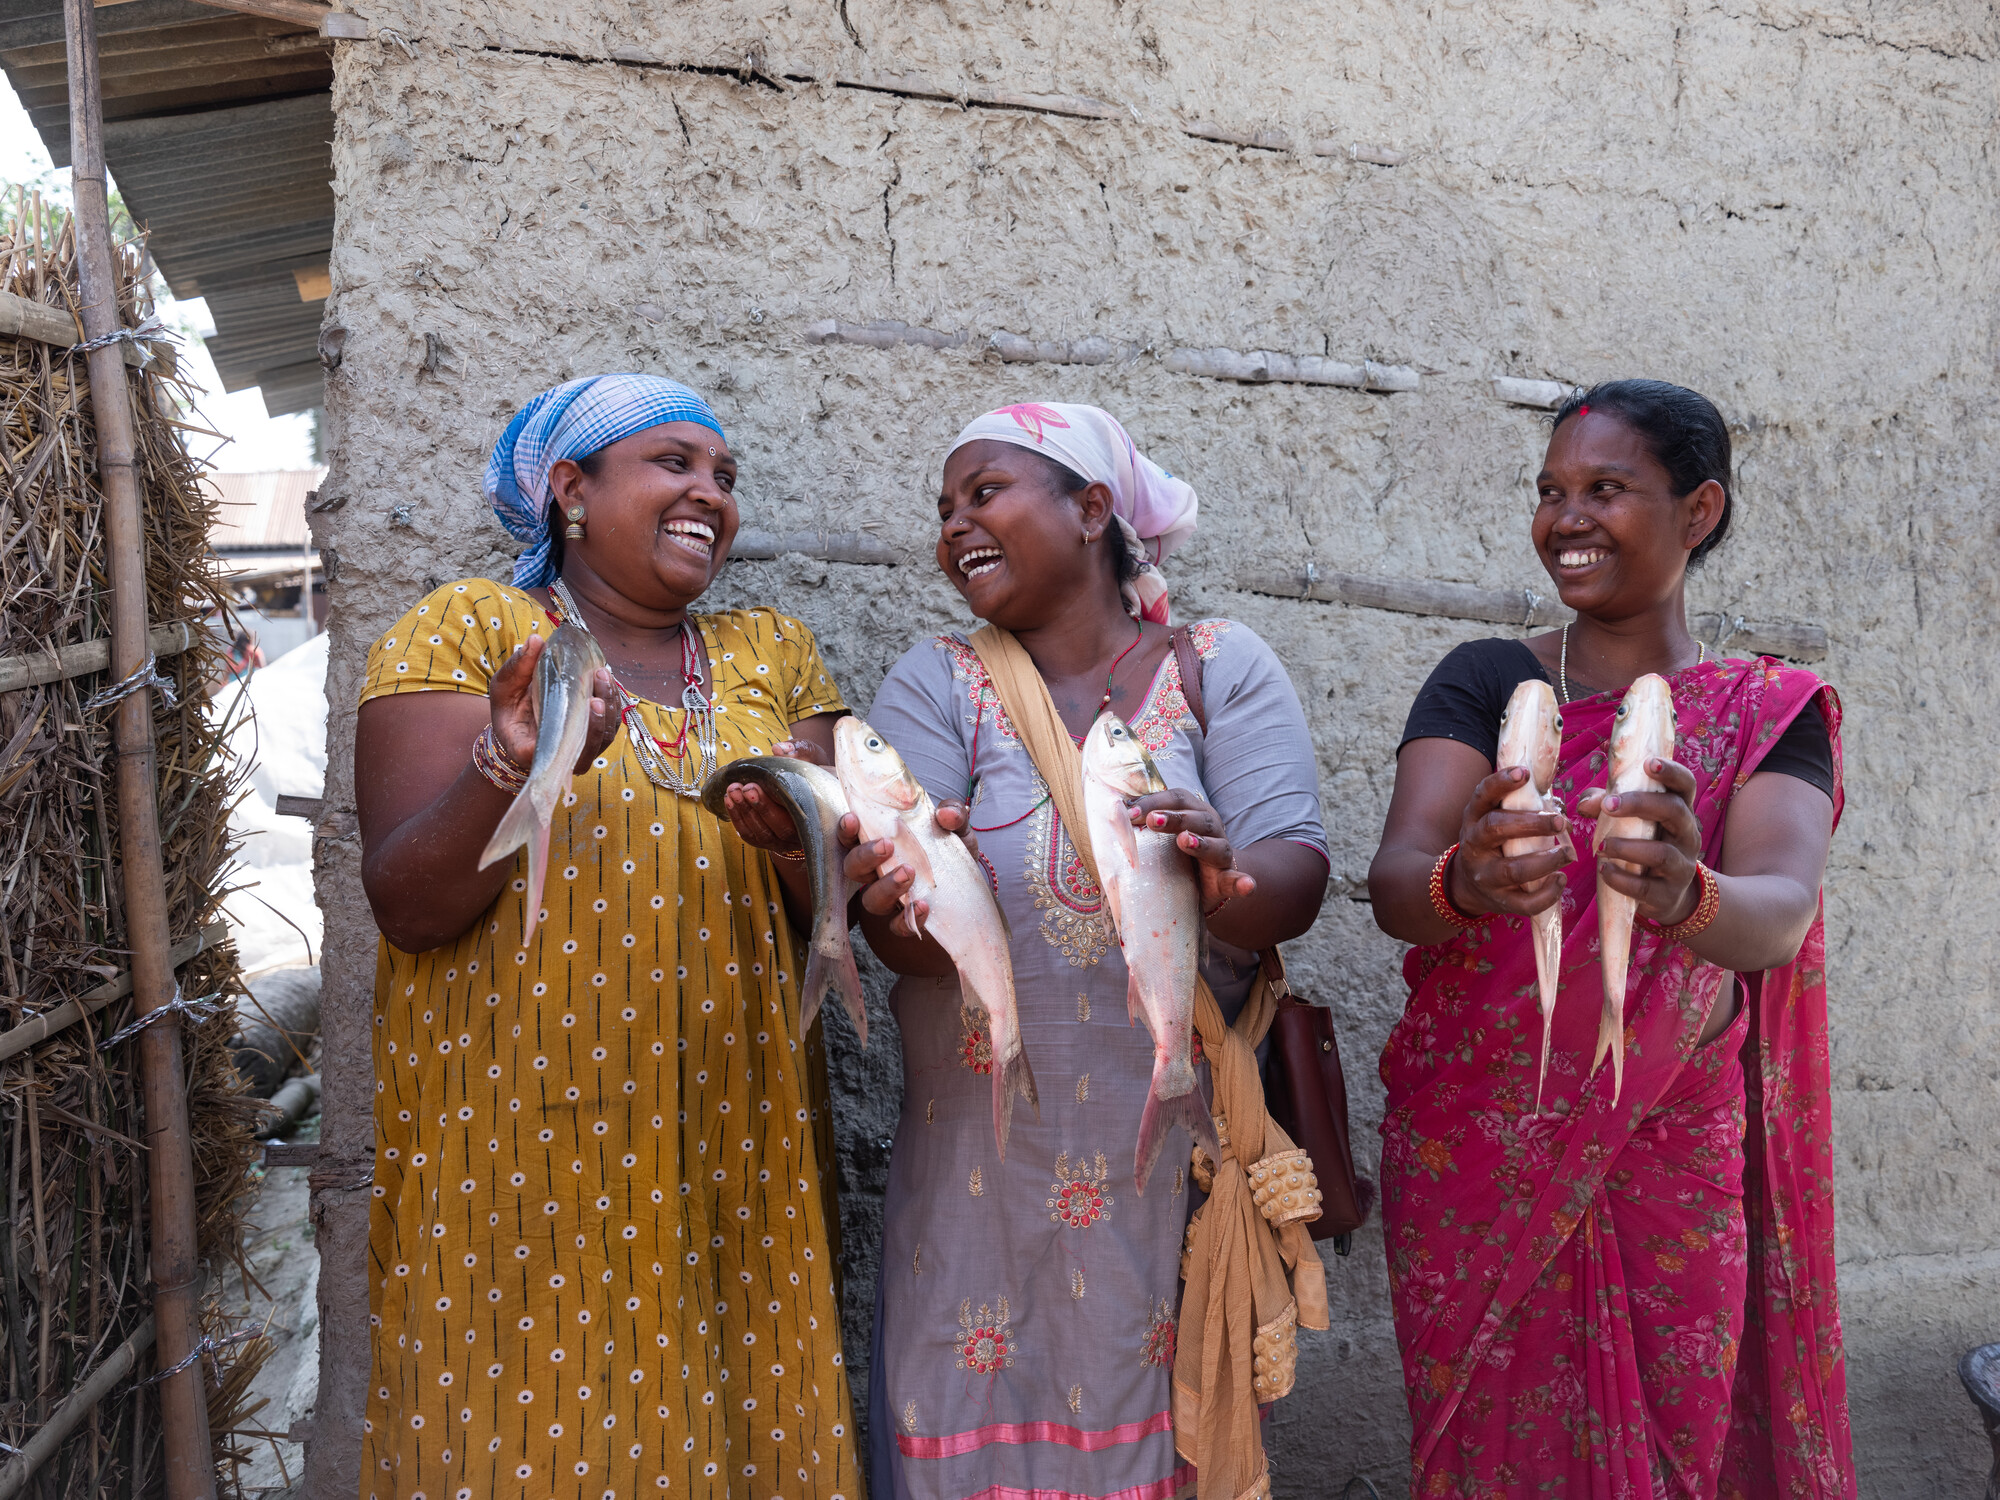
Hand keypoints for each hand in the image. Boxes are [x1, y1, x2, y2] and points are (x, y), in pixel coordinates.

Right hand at [487, 633, 620, 773]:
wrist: (519, 723)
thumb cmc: (509, 710)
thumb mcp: (504, 688)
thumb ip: (517, 668)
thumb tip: (536, 640)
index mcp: (530, 751)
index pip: (553, 755)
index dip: (572, 739)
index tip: (583, 709)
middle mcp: (560, 758)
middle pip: (589, 744)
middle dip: (598, 717)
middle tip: (597, 683)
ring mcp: (580, 750)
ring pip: (604, 735)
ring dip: (609, 705)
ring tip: (602, 674)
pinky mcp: (593, 739)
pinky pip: (609, 726)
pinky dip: (612, 704)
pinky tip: (607, 680)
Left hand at [714, 738, 832, 853]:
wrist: (807, 784)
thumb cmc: (812, 770)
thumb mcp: (812, 756)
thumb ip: (800, 750)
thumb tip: (778, 749)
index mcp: (821, 815)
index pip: (801, 817)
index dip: (777, 805)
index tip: (757, 786)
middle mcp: (805, 833)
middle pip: (782, 829)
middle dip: (760, 808)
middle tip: (745, 788)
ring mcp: (786, 841)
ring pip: (764, 834)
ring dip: (745, 812)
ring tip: (733, 790)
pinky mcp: (770, 840)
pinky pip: (752, 836)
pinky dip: (738, 819)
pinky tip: (729, 800)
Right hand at [838, 800, 976, 939]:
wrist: (967, 895)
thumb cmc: (950, 854)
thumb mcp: (956, 829)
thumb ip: (953, 816)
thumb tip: (946, 814)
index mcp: (881, 847)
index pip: (852, 838)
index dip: (846, 830)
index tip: (852, 818)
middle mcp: (877, 873)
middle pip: (853, 868)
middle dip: (864, 857)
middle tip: (886, 846)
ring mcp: (889, 899)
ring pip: (870, 900)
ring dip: (886, 886)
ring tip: (908, 873)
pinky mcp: (904, 922)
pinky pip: (896, 926)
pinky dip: (906, 919)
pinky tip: (923, 905)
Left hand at [1127, 789, 1255, 914]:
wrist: (1206, 880)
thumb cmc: (1175, 853)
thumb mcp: (1159, 836)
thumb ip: (1141, 824)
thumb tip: (1110, 810)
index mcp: (1192, 812)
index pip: (1175, 798)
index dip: (1153, 802)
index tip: (1128, 811)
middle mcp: (1210, 828)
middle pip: (1195, 817)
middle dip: (1173, 817)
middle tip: (1152, 821)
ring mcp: (1221, 854)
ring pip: (1216, 845)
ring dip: (1200, 842)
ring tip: (1185, 840)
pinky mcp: (1226, 879)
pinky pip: (1236, 880)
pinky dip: (1243, 882)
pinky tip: (1247, 885)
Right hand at [1449, 767, 1575, 917]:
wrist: (1467, 885)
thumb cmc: (1495, 843)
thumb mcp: (1495, 820)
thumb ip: (1521, 806)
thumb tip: (1571, 795)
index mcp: (1474, 819)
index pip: (1482, 795)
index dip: (1501, 782)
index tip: (1524, 772)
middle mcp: (1474, 845)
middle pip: (1496, 829)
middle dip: (1530, 824)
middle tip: (1559, 821)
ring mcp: (1485, 876)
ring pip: (1513, 870)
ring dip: (1544, 861)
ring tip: (1568, 853)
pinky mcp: (1499, 901)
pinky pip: (1524, 902)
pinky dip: (1546, 893)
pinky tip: (1560, 880)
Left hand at [1575, 758, 1703, 923]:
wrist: (1666, 895)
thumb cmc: (1642, 844)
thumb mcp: (1628, 821)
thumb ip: (1606, 805)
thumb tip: (1582, 804)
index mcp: (1679, 810)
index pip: (1686, 784)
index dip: (1671, 771)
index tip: (1648, 764)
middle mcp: (1687, 835)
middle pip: (1674, 811)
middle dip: (1640, 805)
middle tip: (1608, 806)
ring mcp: (1682, 866)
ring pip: (1662, 853)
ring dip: (1627, 848)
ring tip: (1600, 848)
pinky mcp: (1669, 894)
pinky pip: (1647, 887)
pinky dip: (1622, 879)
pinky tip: (1604, 871)